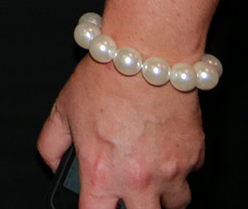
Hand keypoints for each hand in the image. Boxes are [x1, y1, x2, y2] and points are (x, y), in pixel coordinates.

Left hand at [38, 58, 203, 208]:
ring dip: (163, 195)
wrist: (147, 54)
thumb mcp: (62, 109)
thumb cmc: (105, 78)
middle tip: (128, 193)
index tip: (94, 205)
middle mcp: (139, 180)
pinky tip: (165, 146)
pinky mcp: (195, 156)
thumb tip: (52, 163)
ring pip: (175, 204)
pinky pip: (190, 174)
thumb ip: (52, 143)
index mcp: (101, 173)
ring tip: (150, 173)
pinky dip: (180, 168)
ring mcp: (172, 171)